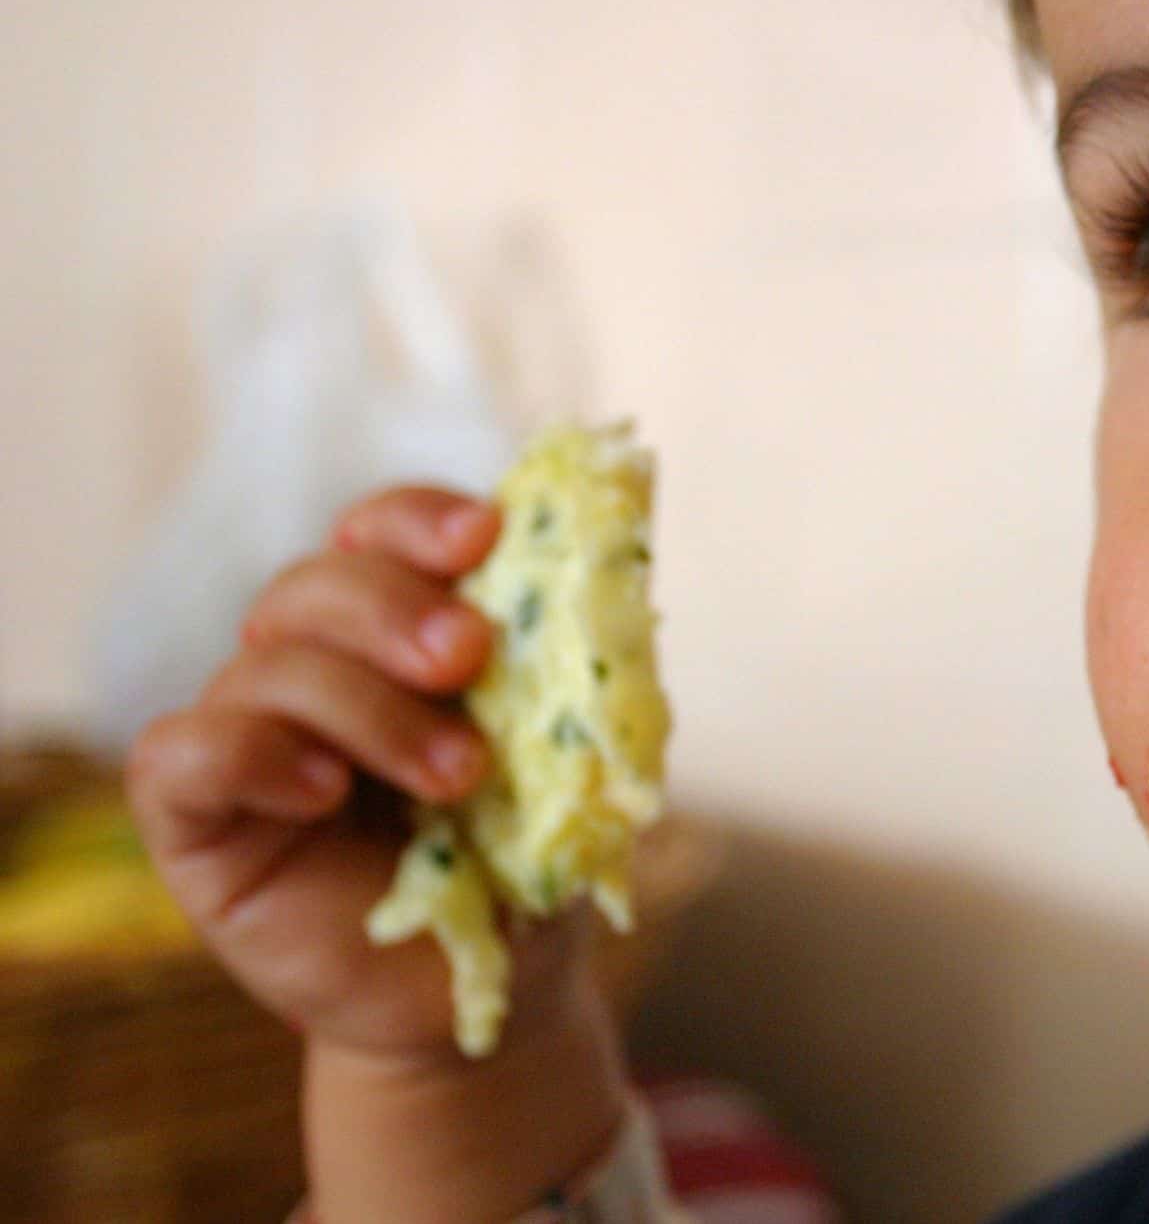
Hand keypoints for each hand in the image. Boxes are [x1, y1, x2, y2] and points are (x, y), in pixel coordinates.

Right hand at [125, 485, 580, 1059]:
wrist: (493, 988)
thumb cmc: (530, 862)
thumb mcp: (570, 758)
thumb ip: (573, 668)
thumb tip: (605, 568)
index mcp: (395, 634)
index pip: (378, 535)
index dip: (419, 520)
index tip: (487, 534)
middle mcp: (310, 669)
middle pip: (315, 585)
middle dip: (397, 608)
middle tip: (469, 655)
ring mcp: (248, 739)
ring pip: (267, 666)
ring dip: (370, 709)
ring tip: (458, 776)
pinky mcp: (198, 821)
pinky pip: (182, 754)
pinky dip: (251, 754)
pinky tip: (322, 792)